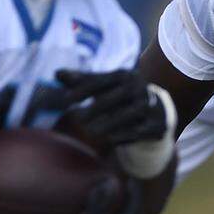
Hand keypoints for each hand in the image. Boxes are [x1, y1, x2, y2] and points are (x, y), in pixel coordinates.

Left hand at [57, 70, 171, 149]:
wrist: (155, 111)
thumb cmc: (119, 97)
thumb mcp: (102, 87)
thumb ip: (81, 81)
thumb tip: (57, 73)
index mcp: (124, 76)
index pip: (101, 80)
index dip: (83, 89)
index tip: (66, 99)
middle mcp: (140, 88)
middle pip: (116, 96)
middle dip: (95, 108)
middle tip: (77, 118)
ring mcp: (151, 106)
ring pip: (129, 114)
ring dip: (108, 124)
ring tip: (91, 131)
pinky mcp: (157, 125)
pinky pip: (139, 132)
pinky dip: (123, 136)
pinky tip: (110, 139)